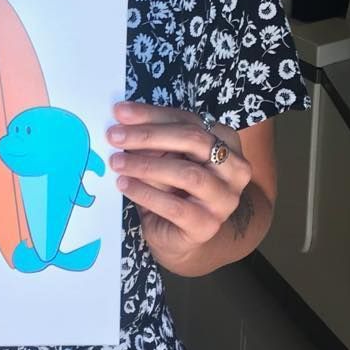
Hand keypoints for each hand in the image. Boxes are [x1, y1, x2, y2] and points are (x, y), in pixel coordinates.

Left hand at [106, 101, 252, 272]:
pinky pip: (175, 207)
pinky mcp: (208, 225)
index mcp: (227, 142)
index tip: (119, 112)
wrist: (181, 237)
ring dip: (146, 166)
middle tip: (114, 136)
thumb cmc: (172, 189)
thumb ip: (152, 137)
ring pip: (188, 174)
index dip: (152, 115)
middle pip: (194, 140)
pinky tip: (124, 185)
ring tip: (117, 163)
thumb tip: (122, 117)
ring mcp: (225, 199)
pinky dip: (146, 193)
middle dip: (149, 136)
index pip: (189, 120)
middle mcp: (235, 169)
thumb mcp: (164, 156)